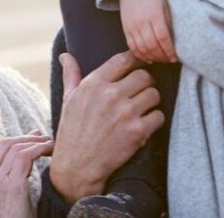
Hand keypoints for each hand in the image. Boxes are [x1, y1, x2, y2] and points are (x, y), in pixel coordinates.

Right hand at [0, 131, 53, 217]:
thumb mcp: (8, 196)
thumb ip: (13, 174)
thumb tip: (28, 149)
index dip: (19, 139)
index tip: (35, 137)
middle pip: (6, 144)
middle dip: (27, 137)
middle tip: (44, 138)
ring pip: (17, 148)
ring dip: (37, 142)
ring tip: (51, 145)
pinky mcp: (12, 185)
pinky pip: (25, 156)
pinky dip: (40, 149)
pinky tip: (50, 150)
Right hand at [49, 51, 163, 202]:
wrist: (77, 167)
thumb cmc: (72, 131)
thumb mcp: (68, 99)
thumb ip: (71, 74)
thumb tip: (65, 55)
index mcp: (94, 83)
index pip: (124, 59)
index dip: (135, 60)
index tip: (138, 65)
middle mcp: (111, 95)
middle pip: (144, 75)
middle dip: (144, 83)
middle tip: (140, 91)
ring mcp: (125, 113)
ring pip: (154, 94)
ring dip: (151, 101)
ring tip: (142, 108)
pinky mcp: (137, 132)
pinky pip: (158, 116)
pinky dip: (154, 120)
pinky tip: (144, 124)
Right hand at [119, 0, 176, 62]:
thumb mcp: (164, 5)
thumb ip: (168, 22)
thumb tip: (173, 40)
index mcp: (154, 15)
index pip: (163, 38)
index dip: (169, 50)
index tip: (174, 57)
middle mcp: (142, 23)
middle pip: (152, 46)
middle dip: (162, 56)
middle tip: (169, 60)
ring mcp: (132, 27)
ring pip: (141, 48)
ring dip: (152, 57)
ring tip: (160, 59)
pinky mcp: (125, 29)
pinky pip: (132, 46)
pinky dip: (140, 55)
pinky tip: (148, 58)